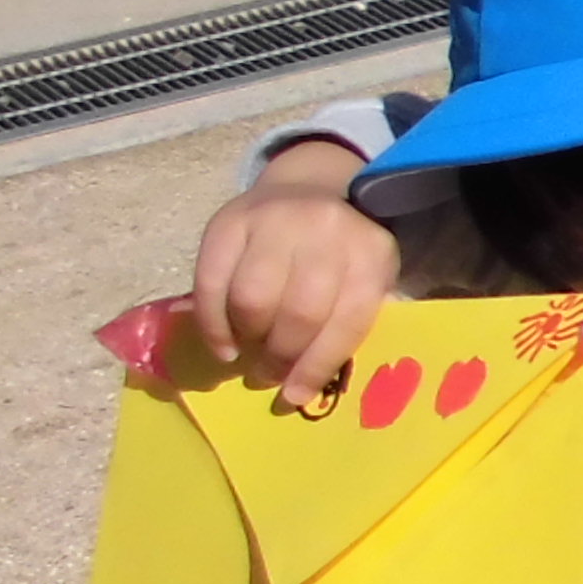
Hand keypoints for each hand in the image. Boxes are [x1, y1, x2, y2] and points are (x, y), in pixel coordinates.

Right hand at [191, 142, 399, 403]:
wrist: (309, 186)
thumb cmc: (341, 250)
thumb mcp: (365, 277)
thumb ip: (346, 321)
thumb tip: (304, 385)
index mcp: (371, 253)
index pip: (348, 320)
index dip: (318, 366)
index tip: (294, 397)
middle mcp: (326, 231)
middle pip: (298, 313)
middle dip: (280, 356)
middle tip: (268, 375)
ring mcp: (275, 221)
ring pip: (251, 299)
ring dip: (246, 339)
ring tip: (247, 354)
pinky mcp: (228, 220)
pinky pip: (210, 282)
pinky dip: (211, 323)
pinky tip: (222, 344)